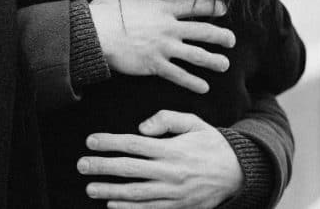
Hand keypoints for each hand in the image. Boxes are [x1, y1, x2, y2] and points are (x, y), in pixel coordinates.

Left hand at [78, 110, 242, 208]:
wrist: (238, 172)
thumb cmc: (210, 143)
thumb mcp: (193, 122)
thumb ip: (166, 119)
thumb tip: (141, 128)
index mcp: (172, 149)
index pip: (134, 145)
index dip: (109, 142)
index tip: (90, 141)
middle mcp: (170, 172)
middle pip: (129, 170)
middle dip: (102, 167)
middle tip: (81, 165)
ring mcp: (174, 193)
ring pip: (136, 194)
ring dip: (110, 191)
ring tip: (90, 188)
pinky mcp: (178, 207)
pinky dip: (129, 208)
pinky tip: (112, 204)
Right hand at [89, 0, 234, 93]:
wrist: (94, 33)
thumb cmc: (107, 9)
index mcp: (163, 8)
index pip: (195, 6)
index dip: (212, 6)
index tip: (223, 9)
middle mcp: (169, 28)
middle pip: (203, 31)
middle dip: (221, 36)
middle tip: (232, 40)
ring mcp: (163, 47)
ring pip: (197, 55)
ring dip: (214, 60)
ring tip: (225, 65)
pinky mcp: (154, 64)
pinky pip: (179, 75)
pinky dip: (192, 82)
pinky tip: (204, 87)